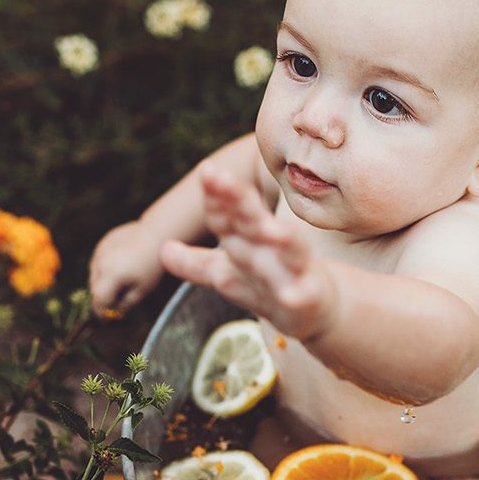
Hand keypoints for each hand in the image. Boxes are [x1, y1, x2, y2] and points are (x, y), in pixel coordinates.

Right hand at [89, 219, 165, 318]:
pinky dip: (104, 269)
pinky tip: (120, 266)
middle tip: (115, 303)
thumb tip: (116, 313)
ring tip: (121, 282)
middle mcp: (101, 264)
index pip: (99, 301)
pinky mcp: (102, 244)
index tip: (106, 319)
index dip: (101, 313)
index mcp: (110, 277)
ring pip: (94, 275)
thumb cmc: (152, 265)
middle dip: (102, 298)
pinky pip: (98, 262)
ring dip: (102, 283)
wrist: (157, 234)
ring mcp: (100, 252)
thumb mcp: (142, 290)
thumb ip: (126, 304)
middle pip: (94, 289)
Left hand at [157, 162, 335, 337]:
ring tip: (268, 228)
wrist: (316, 308)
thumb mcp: (226, 275)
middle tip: (222, 177)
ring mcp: (293, 270)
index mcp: (246, 240)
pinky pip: (303, 294)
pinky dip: (298, 294)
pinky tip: (291, 295)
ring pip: (288, 248)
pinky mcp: (308, 296)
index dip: (217, 196)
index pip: (227, 214)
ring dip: (280, 238)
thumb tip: (162, 250)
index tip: (207, 172)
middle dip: (239, 200)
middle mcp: (270, 248)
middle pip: (254, 220)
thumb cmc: (266, 284)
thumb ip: (194, 263)